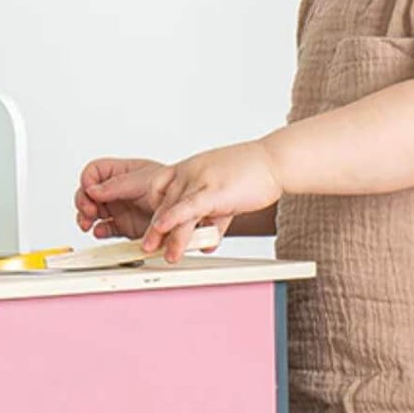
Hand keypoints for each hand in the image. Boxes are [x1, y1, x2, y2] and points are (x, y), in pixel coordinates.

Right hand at [75, 157, 168, 240]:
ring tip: (88, 224)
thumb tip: (92, 189)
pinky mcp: (123, 227)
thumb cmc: (172, 186)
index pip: (93, 172)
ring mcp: (119, 209)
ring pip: (92, 213)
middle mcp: (117, 191)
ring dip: (85, 218)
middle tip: (88, 211)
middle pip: (87, 194)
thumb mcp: (142, 181)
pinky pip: (104, 230)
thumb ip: (116, 186)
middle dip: (83, 202)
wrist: (186, 211)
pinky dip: (100, 232)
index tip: (90, 192)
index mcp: (120, 173)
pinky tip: (101, 231)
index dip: (87, 181)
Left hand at [142, 140, 282, 260]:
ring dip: (162, 235)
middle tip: (141, 244)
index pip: (156, 186)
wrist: (275, 160)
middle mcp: (189, 172)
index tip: (138, 218)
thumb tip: (210, 238)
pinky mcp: (213, 190)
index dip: (146, 204)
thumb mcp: (225, 191)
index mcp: (189, 169)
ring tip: (154, 251)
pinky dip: (173, 219)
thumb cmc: (254, 173)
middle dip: (149, 226)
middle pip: (160, 202)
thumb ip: (214, 215)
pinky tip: (163, 230)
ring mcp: (199, 180)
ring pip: (172, 210)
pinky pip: (188, 208)